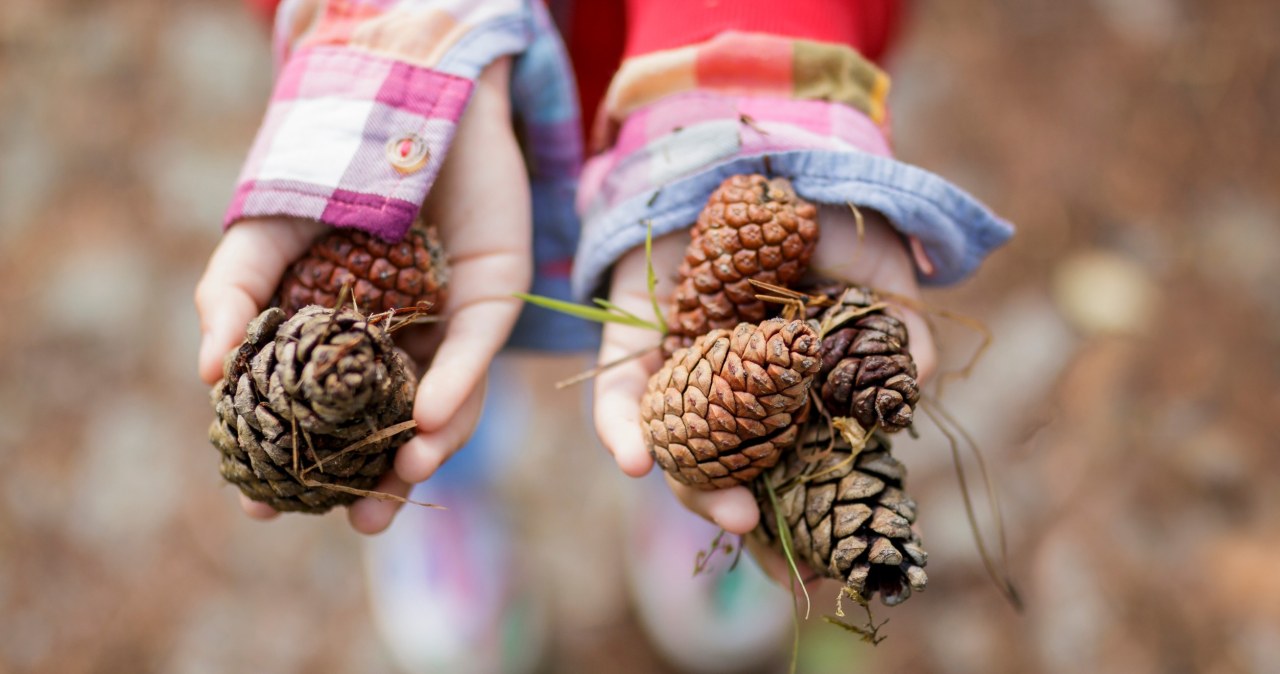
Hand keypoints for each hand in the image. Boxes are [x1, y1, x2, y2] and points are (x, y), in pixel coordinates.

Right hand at [195, 60, 530, 532]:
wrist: (400, 99)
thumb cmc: (326, 169)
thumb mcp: (262, 234)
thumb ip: (232, 296)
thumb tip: (208, 376)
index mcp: (339, 342)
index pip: (318, 419)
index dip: (292, 465)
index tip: (262, 511)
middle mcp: (397, 344)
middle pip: (388, 428)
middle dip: (377, 482)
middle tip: (358, 523)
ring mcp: (446, 326)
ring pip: (443, 405)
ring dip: (426, 448)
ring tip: (402, 475)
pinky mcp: (491, 298)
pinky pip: (475, 353)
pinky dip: (453, 387)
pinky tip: (426, 418)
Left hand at [593, 206, 937, 537]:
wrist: (767, 153)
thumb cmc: (833, 222)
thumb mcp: (884, 281)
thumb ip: (901, 341)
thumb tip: (908, 402)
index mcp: (791, 396)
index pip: (793, 473)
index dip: (805, 521)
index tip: (823, 567)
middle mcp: (733, 394)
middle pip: (731, 473)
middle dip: (749, 514)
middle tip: (774, 539)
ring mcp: (683, 369)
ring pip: (678, 449)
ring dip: (697, 489)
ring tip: (734, 511)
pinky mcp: (633, 338)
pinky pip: (618, 393)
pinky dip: (623, 429)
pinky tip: (635, 460)